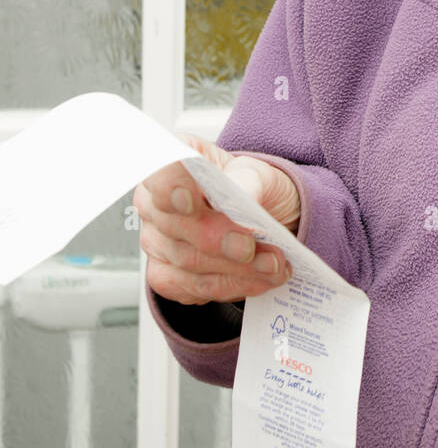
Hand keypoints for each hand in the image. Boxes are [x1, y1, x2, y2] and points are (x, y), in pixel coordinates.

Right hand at [134, 134, 300, 305]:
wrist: (264, 220)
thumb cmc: (253, 189)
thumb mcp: (262, 173)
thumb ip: (249, 180)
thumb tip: (242, 194)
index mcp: (175, 161)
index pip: (159, 170)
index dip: (168, 186)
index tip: (188, 200)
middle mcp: (155, 201)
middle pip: (175, 225)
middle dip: (219, 240)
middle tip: (252, 246)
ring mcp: (156, 239)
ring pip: (187, 261)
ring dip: (235, 269)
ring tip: (272, 265)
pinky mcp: (165, 274)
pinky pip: (191, 287)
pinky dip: (230, 286)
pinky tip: (258, 280)